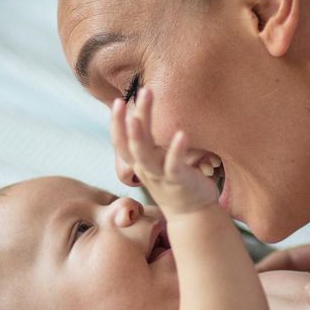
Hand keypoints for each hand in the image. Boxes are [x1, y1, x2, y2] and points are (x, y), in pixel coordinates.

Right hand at [110, 88, 218, 216]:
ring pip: (144, 156)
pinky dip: (176, 150)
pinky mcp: (178, 181)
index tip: (118, 101)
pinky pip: (174, 165)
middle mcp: (145, 169)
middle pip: (131, 143)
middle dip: (127, 120)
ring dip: (138, 136)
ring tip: (137, 116)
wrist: (193, 214)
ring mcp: (160, 176)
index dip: (117, 123)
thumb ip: (151, 145)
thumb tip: (146, 117)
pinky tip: (181, 134)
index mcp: (140, 163)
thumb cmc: (176, 182)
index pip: (121, 142)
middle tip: (130, 96)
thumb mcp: (158, 163)